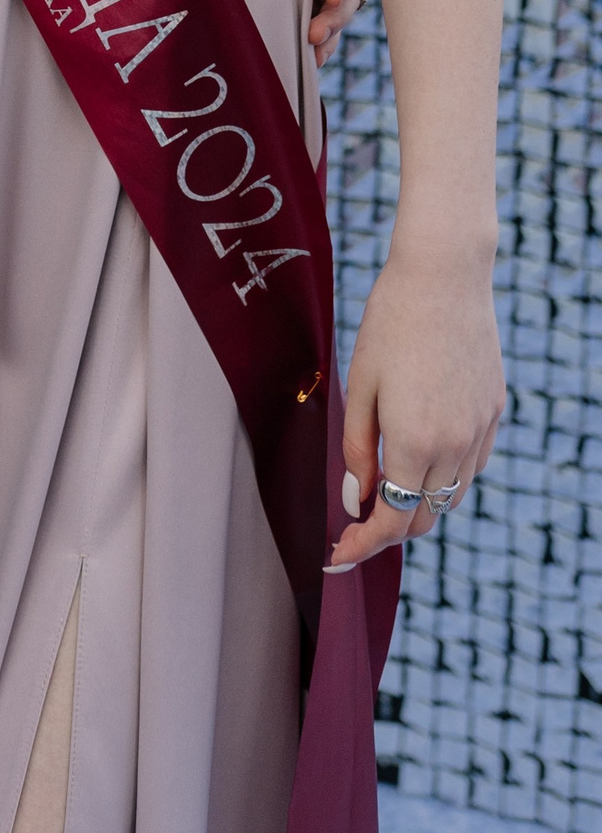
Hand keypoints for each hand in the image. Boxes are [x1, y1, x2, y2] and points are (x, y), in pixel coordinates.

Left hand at [330, 247, 503, 568]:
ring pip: (451, 496)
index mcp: (415, 440)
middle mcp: (456, 444)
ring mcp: (481, 429)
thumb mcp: (359, 384)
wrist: (444, 275)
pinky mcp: (494, 411)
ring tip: (384, 494)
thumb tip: (357, 498)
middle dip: (388, 532)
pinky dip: (445, 477)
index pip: (391, 518)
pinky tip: (419, 461)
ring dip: (418, 506)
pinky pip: (471, 465)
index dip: (363, 545)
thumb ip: (356, 449)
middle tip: (354, 529)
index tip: (337, 557)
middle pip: (423, 516)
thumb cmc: (390, 322)